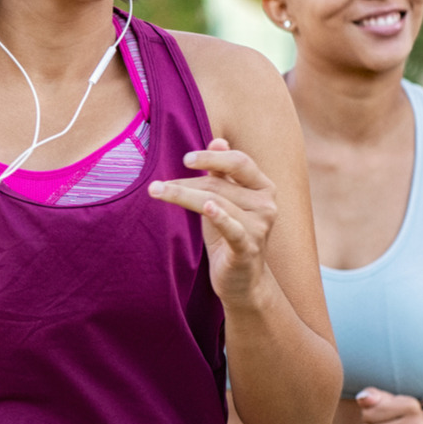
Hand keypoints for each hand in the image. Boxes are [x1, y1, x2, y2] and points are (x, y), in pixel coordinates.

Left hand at [149, 138, 278, 306]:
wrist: (242, 282)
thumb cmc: (229, 236)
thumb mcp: (225, 202)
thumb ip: (222, 174)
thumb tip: (218, 141)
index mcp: (263, 187)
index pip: (239, 162)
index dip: (212, 158)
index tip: (185, 159)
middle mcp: (267, 204)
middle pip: (220, 185)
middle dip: (185, 183)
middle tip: (156, 185)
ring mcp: (260, 227)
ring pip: (216, 202)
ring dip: (183, 196)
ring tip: (157, 191)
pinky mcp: (248, 248)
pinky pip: (233, 228)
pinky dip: (220, 217)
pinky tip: (208, 207)